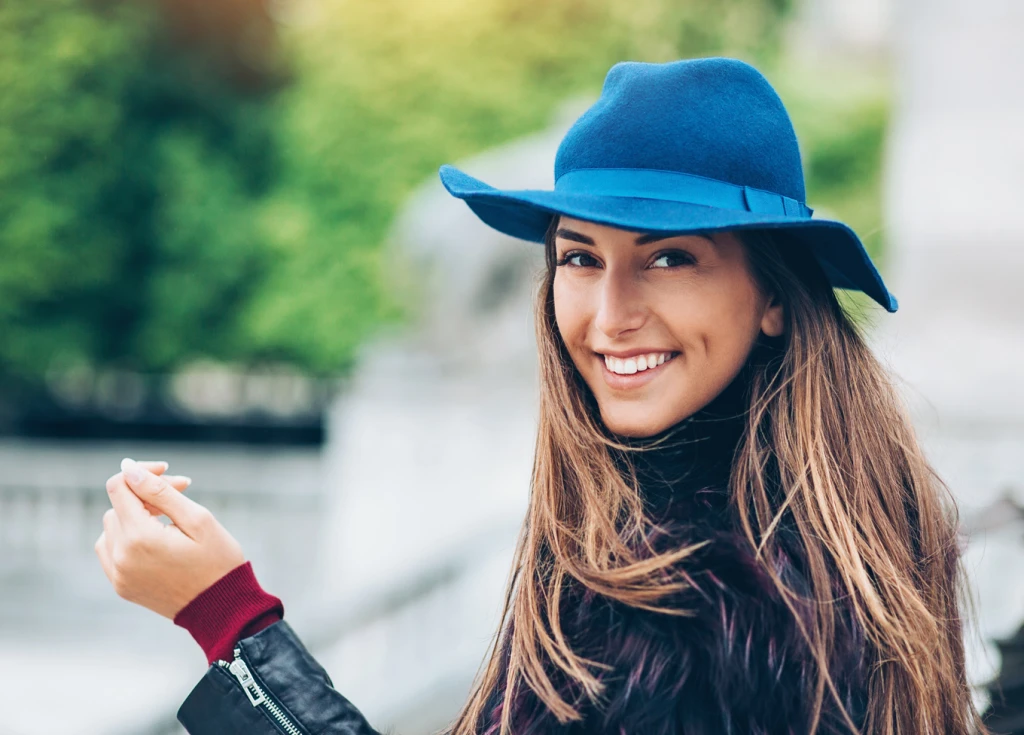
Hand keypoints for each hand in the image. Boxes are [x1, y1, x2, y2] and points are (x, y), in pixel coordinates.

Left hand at [95, 457, 245, 619]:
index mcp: (140, 538)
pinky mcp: (121, 586)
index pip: (120, 487)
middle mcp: (121, 557)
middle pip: (118, 506)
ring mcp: (118, 574)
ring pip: (111, 526)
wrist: (222, 608)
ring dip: (134, 515)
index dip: (141, 472)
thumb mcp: (197, 519)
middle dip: (145, 494)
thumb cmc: (218, 561)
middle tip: (182, 492)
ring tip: (168, 519)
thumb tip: (130, 469)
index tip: (167, 471)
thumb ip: (160, 492)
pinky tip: (153, 538)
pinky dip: (126, 537)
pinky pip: (110, 550)